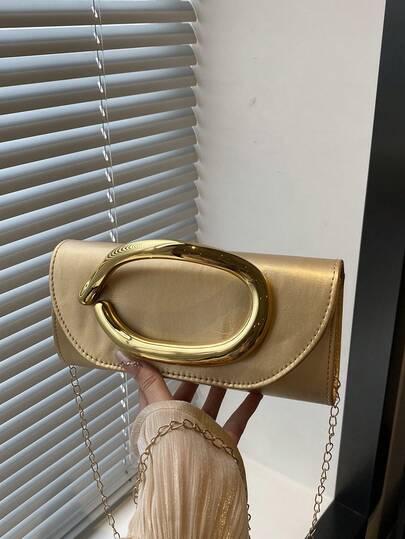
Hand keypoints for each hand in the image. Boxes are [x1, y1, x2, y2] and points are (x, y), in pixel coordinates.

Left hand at [115, 350, 262, 444]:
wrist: (192, 487)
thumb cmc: (168, 441)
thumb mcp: (157, 405)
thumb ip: (147, 380)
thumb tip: (121, 353)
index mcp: (157, 415)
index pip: (154, 387)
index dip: (160, 368)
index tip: (172, 347)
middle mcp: (178, 424)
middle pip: (185, 395)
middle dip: (195, 376)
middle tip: (207, 353)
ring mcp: (201, 435)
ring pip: (211, 406)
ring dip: (220, 388)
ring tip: (231, 366)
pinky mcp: (221, 444)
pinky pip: (235, 421)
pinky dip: (245, 407)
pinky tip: (256, 392)